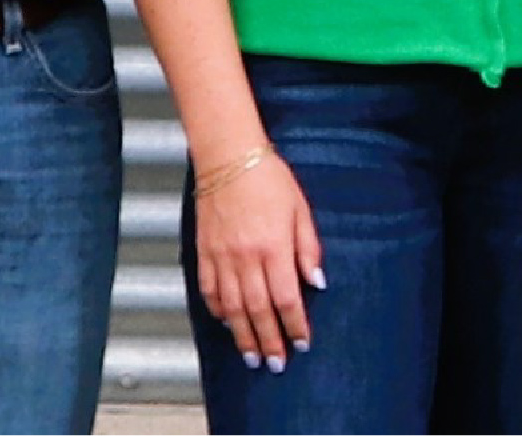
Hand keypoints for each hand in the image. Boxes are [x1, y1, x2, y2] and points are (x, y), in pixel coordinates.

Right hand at [191, 154, 323, 375]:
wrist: (228, 157)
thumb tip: (317, 281)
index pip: (287, 298)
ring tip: (251, 356)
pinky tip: (226, 322)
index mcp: (274, 247)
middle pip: (259, 311)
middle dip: (269, 341)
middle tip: (276, 363)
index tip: (302, 342)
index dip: (295, 325)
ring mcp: (222, 257)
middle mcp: (247, 258)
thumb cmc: (268, 178)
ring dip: (243, 335)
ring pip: (233, 308)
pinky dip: (218, 310)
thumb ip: (308, 247)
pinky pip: (209, 290)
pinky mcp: (204, 252)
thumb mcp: (300, 208)